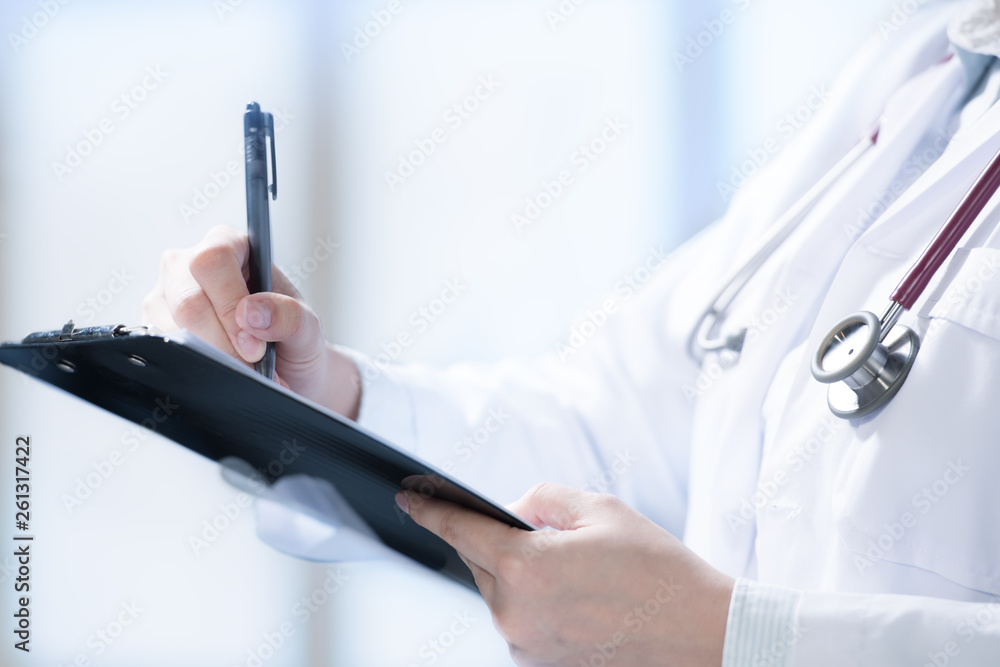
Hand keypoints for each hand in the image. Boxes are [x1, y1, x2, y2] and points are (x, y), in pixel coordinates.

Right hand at [142, 225, 359, 418]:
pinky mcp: (153, 327)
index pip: (213, 260)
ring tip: (244, 369)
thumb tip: (250, 312)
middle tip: (251, 364)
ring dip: (210, 358)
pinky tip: (221, 371)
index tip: (254, 345)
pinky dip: (195, 367)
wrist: (284, 368)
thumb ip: (290, 315)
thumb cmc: (293, 337)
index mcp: (229, 245)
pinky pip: (162, 349)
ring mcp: (164, 296)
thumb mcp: (307, 326)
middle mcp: (187, 264)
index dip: (230, 304)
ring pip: (170, 328)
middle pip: (188, 299)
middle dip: (222, 342)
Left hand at [397, 482, 733, 666]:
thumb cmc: (657, 570)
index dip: (431, 510)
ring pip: (499, 593)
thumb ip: (541, 499)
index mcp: (526, 567)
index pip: (460, 530)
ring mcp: (526, 646)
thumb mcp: (600, 509)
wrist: (699, 632)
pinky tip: (575, 597)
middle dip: (499, 541)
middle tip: (548, 537)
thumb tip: (512, 510)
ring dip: (518, 574)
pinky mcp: (540, 665)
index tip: (410, 500)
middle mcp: (516, 613)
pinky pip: (519, 621)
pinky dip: (533, 602)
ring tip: (576, 572)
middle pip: (480, 562)